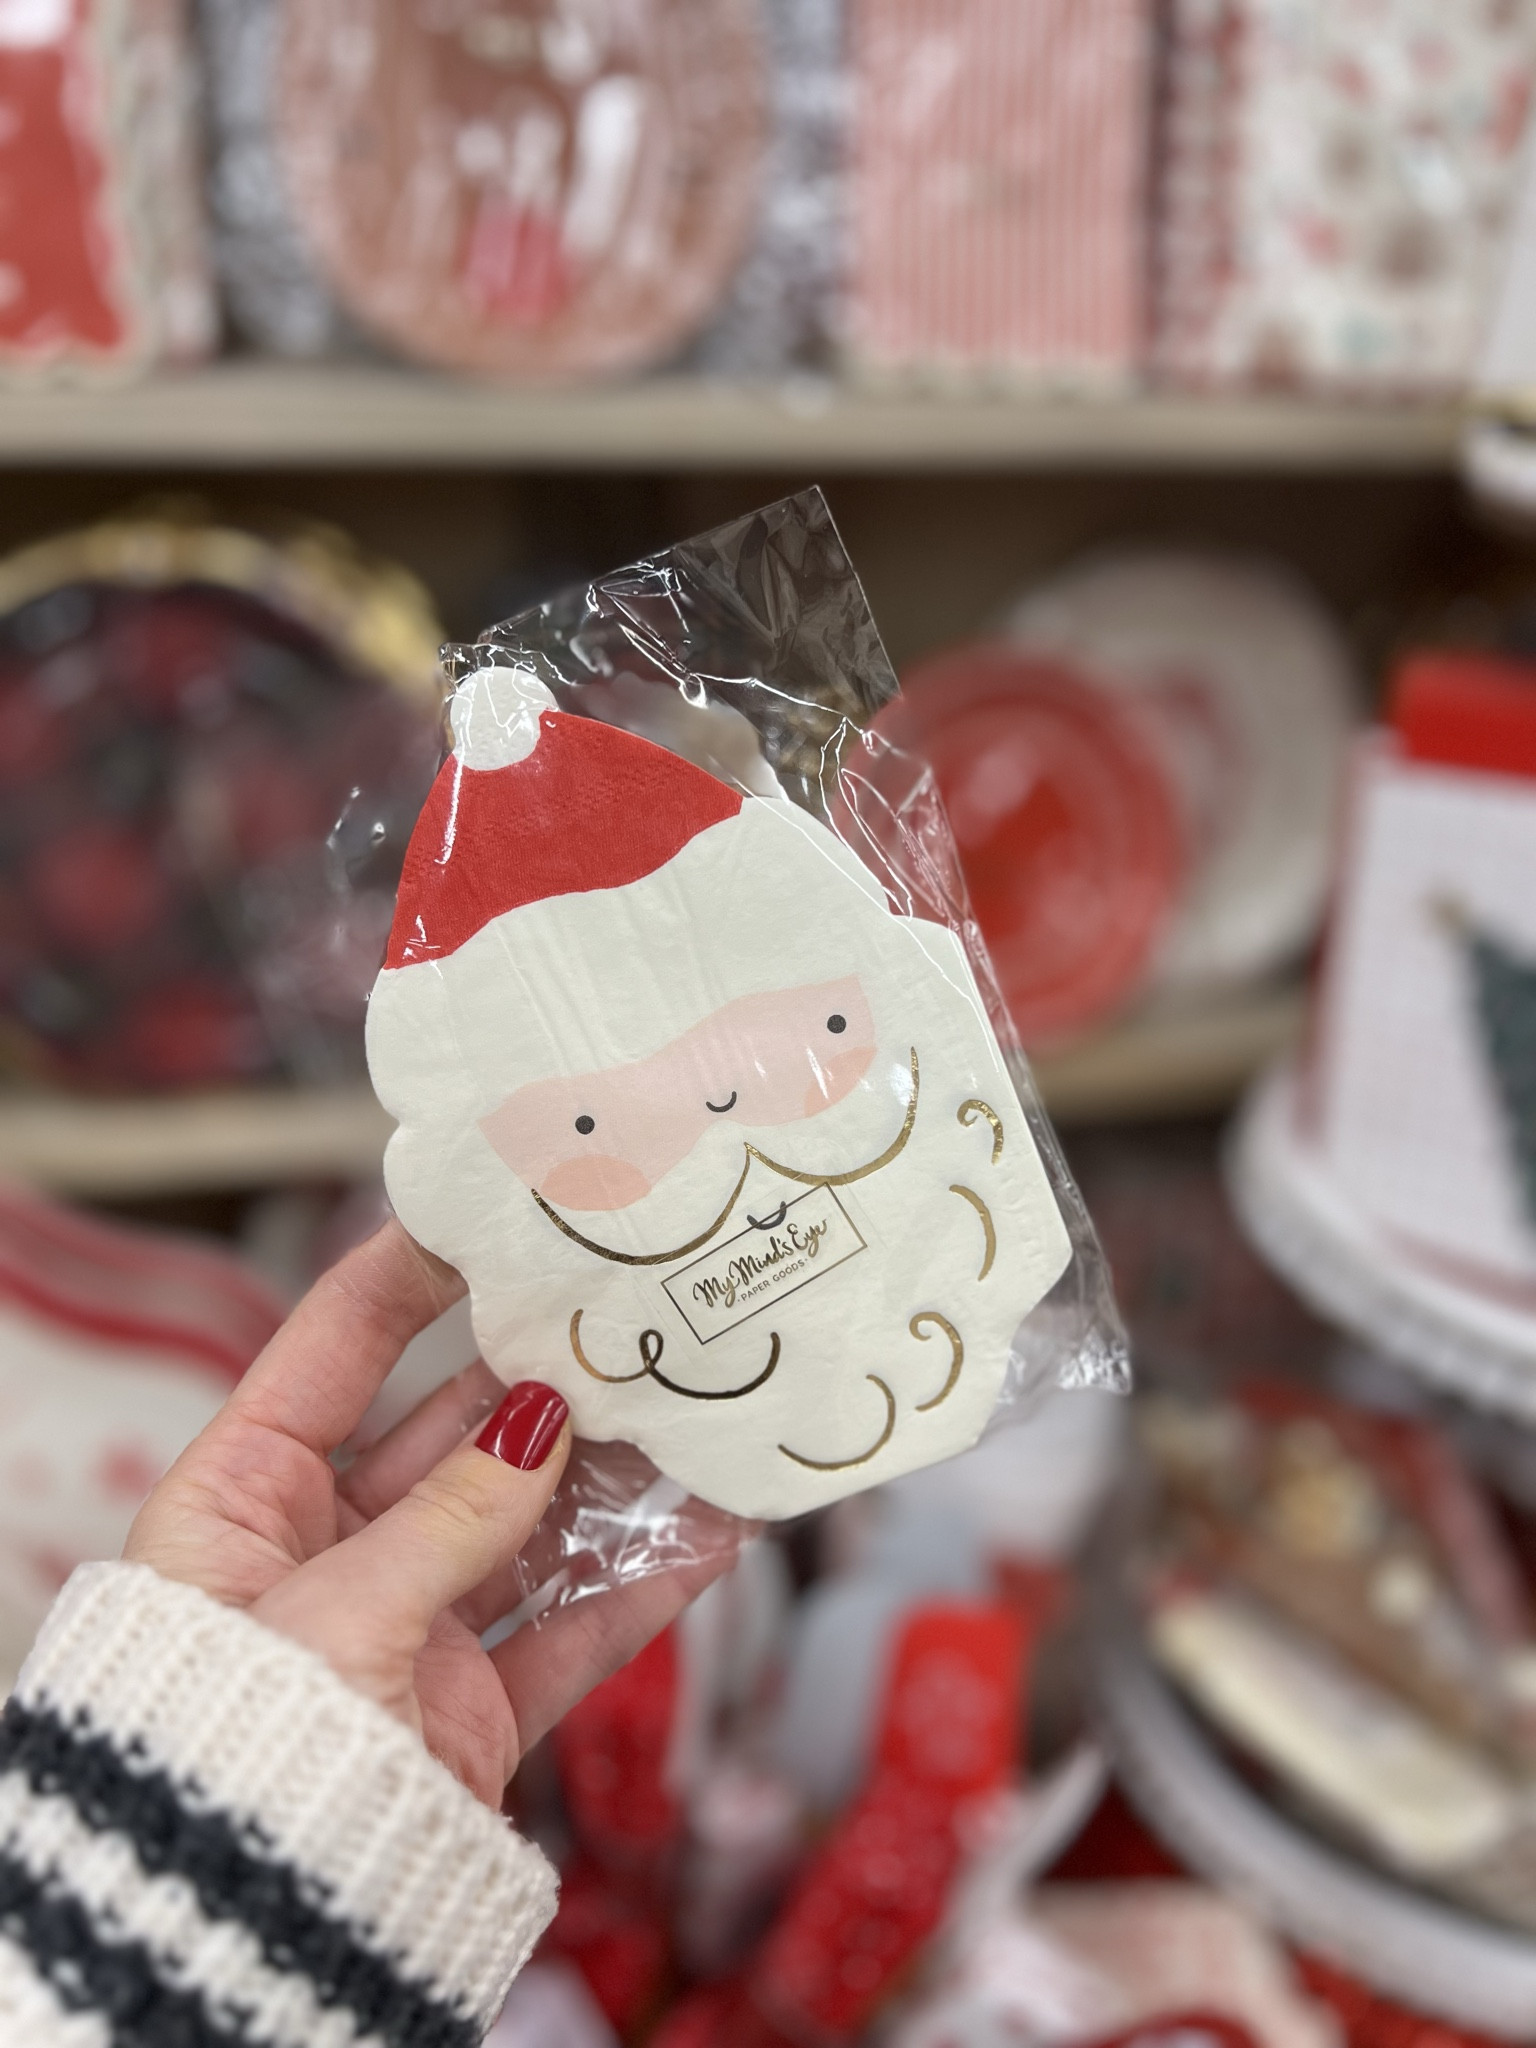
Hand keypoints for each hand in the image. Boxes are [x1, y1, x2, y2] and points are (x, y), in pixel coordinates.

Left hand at [125, 1220, 736, 1806]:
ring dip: (609, 1475)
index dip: (406, 1276)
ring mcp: (405, 1625)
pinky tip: (711, 1529)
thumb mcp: (336, 1610)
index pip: (332, 1350)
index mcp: (242, 1500)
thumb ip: (451, 1516)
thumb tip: (543, 1418)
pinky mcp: (469, 1705)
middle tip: (623, 1308)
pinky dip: (637, 1582)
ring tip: (693, 1404)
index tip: (490, 1211)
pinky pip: (565, 1625)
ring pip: (525, 1524)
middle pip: (449, 1432)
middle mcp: (326, 1550)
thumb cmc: (239, 1749)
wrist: (257, 1926)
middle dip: (540, 1376)